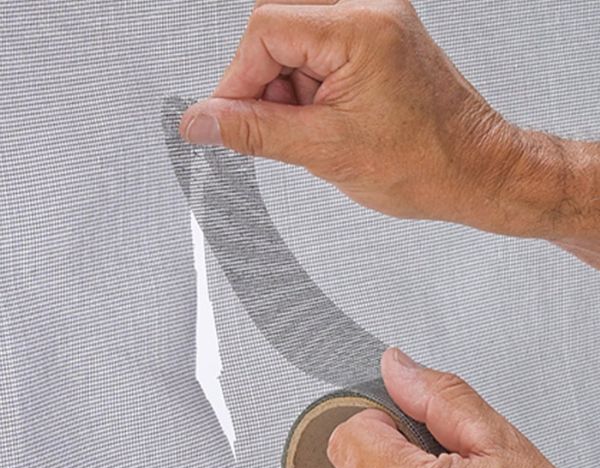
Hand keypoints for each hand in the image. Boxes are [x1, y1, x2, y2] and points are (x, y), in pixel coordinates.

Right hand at [179, 0, 521, 222]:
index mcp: (361, 28)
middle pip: (278, 30)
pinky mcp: (378, 44)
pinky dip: (309, 92)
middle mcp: (371, 13)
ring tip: (314, 134)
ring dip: (288, 92)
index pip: (266, 31)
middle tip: (276, 129)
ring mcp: (377, 25)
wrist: (474, 171)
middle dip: (264, 85)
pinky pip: (321, 55)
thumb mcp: (325, 151)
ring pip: (296, 44)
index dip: (237, 80)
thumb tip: (202, 122)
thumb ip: (254, 132)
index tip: (228, 120)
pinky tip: (326, 124)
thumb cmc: (426, 163)